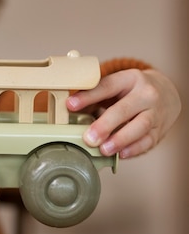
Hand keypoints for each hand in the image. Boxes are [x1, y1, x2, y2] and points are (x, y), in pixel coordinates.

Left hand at [66, 68, 180, 158]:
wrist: (166, 93)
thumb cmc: (130, 91)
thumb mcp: (114, 86)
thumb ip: (93, 95)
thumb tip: (68, 109)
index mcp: (129, 79)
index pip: (107, 86)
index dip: (88, 96)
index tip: (70, 105)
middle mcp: (146, 94)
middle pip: (125, 109)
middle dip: (105, 125)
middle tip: (89, 138)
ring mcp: (156, 112)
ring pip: (140, 126)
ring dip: (120, 140)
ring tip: (104, 149)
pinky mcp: (160, 129)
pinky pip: (149, 141)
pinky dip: (134, 149)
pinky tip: (121, 154)